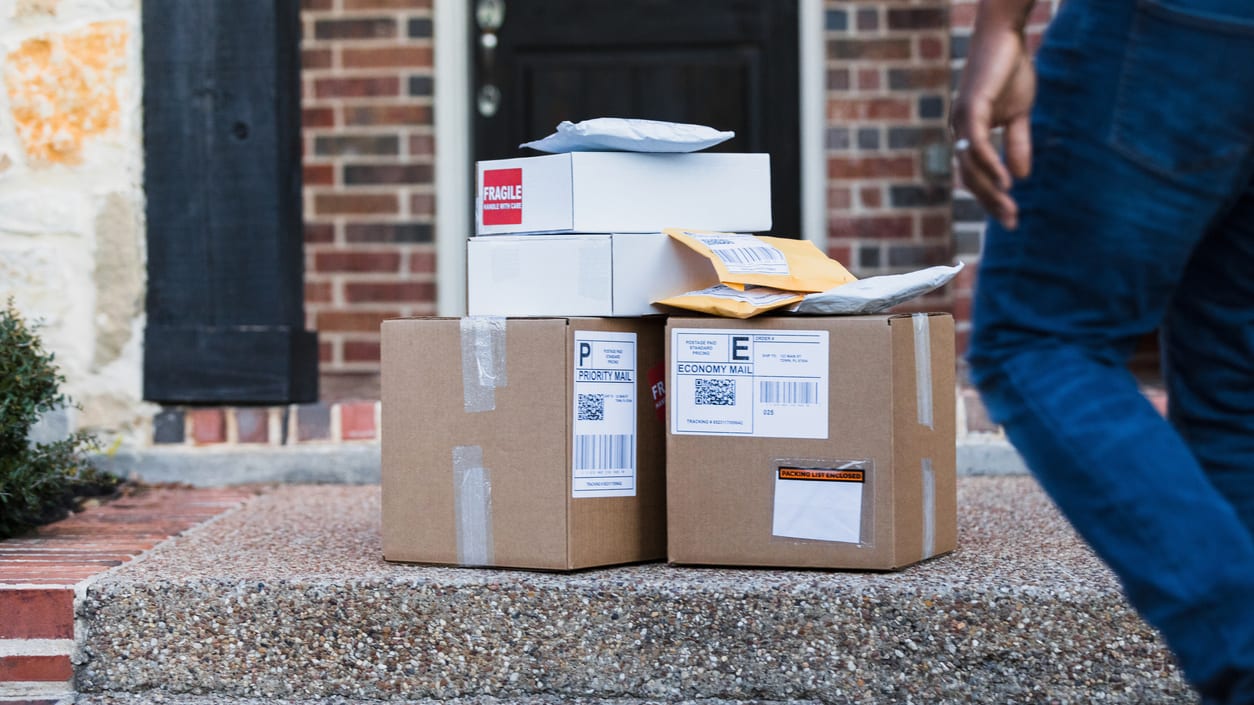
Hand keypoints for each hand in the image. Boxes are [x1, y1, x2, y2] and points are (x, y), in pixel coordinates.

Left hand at [951, 22, 1036, 229]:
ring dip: (990, 190)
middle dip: (990, 201)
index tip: (1010, 217)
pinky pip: (977, 145)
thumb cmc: (1010, 70)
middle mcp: (959, 129)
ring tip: (1009, 208)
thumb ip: (1017, 144)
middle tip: (1011, 221)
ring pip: (971, 165)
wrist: (1007, 36)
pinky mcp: (971, 107)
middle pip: (970, 176)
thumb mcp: (1018, 114)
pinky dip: (989, 165)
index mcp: (968, 132)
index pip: (975, 173)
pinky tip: (1005, 183)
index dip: (991, 196)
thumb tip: (1020, 177)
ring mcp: (962, 119)